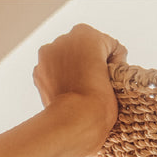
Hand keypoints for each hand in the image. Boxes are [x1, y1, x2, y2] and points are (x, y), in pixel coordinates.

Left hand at [33, 23, 127, 156]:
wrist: (74, 122)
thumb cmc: (99, 102)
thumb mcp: (118, 78)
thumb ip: (112, 62)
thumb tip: (103, 67)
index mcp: (87, 34)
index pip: (107, 46)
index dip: (113, 63)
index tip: (112, 80)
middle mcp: (64, 39)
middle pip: (83, 49)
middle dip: (89, 63)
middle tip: (95, 86)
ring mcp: (48, 55)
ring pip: (65, 58)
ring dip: (72, 69)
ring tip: (80, 92)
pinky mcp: (38, 72)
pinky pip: (52, 71)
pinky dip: (58, 79)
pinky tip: (66, 94)